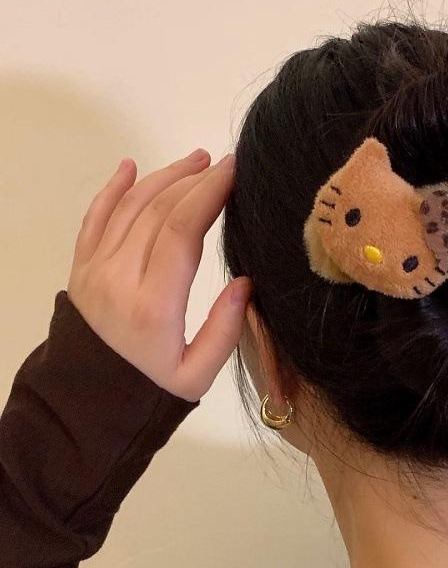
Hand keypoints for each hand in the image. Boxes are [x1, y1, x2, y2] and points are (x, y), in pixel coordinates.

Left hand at [66, 148, 252, 402]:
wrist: (85, 406)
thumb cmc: (149, 393)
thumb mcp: (197, 376)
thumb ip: (224, 331)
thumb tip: (246, 283)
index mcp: (153, 305)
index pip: (182, 231)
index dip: (209, 194)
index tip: (234, 171)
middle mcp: (119, 277)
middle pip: (158, 210)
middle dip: (194, 180)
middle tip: (223, 163)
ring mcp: (94, 269)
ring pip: (129, 207)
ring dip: (163, 177)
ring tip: (194, 161)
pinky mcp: (81, 269)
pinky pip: (95, 218)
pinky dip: (112, 189)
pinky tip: (130, 167)